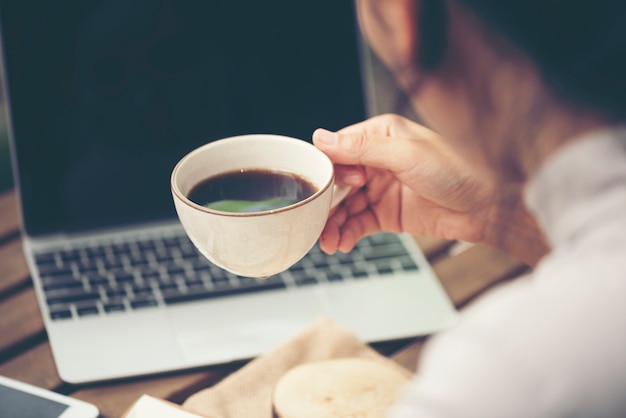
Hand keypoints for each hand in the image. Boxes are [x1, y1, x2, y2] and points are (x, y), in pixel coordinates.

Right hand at [313, 114, 495, 253]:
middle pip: (337, 182)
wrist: (486, 206)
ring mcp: (380, 189)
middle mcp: (376, 161)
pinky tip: (343, 242)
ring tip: (329, 241)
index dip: (327, 171)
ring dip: (333, 224)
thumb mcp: (405, 154)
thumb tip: (322, 138)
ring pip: (344, 206)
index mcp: (380, 136)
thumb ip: (362, 148)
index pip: (337, 150)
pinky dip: (348, 233)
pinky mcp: (386, 214)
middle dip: (326, 204)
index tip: (325, 188)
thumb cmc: (457, 170)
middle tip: (318, 222)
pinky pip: (358, 223)